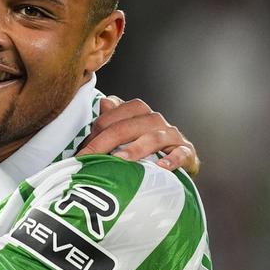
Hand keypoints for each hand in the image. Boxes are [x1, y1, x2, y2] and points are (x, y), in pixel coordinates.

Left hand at [77, 96, 199, 175]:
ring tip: (120, 159)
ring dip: (136, 148)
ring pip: (154, 137)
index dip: (95, 131)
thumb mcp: (123, 133)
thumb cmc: (142, 147)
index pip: (114, 114)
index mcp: (137, 112)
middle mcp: (154, 120)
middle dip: (106, 142)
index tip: (82, 152)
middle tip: (90, 158)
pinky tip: (160, 167)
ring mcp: (172, 135)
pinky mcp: (187, 152)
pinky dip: (172, 159)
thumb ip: (111, 119)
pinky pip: (181, 153)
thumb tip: (104, 102)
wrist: (174, 162)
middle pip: (128, 126)